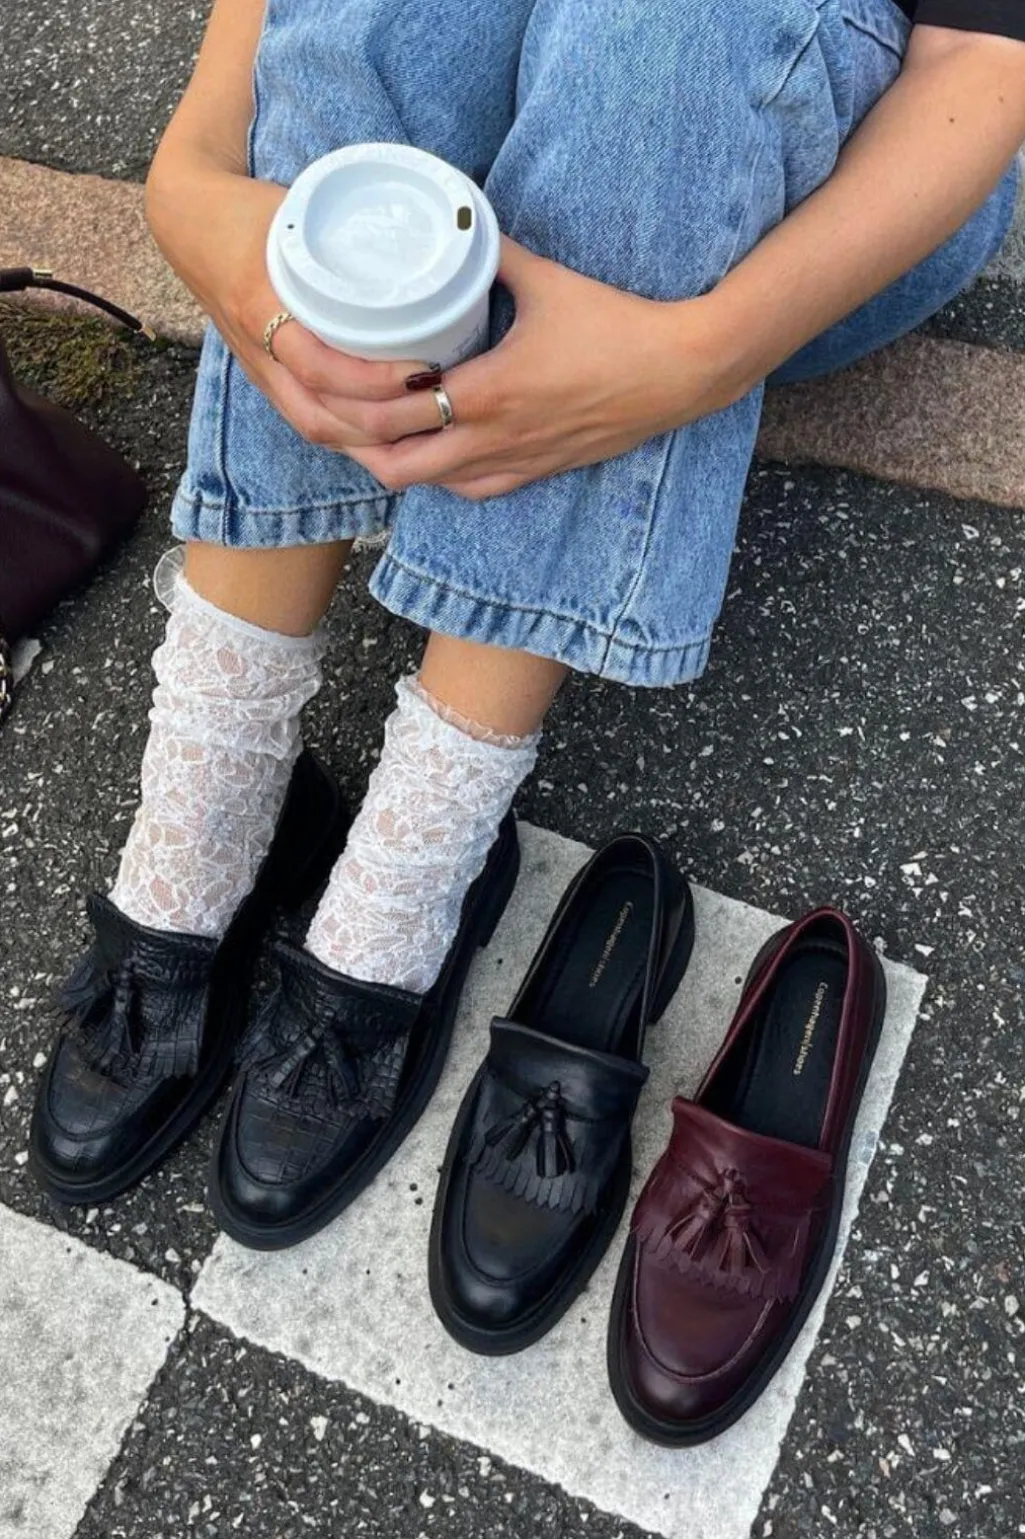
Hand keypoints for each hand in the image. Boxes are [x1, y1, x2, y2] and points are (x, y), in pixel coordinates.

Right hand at [145, 162, 433, 449]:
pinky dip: (353, 437)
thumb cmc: (253, 215)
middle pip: (323, 417)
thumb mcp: (299, 216)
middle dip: (387, 425)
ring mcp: (262, 375)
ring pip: (317, 429)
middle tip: (443, 409)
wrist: (192, 226)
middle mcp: (261, 354)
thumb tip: (424, 232)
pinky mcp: (268, 383)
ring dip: (374, 441)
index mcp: (262, 308)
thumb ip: (349, 234)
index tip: (424, 369)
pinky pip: (310, 423)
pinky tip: (392, 439)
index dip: (373, 379)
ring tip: (425, 432)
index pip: (319, 367)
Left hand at [346, 239, 738, 499]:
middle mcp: (494, 437)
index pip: (390, 410)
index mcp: (487, 390)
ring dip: (394, 462)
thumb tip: (457, 222)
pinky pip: (472, 490)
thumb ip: (493, 253)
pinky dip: (440, 478)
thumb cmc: (616, 325)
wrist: (678, 372)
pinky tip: (430, 453)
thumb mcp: (547, 279)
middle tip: (333, 409)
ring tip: (369, 431)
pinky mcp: (536, 471)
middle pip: (396, 464)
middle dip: (356, 442)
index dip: (347, 397)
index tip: (327, 370)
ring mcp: (515, 461)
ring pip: (429, 486)